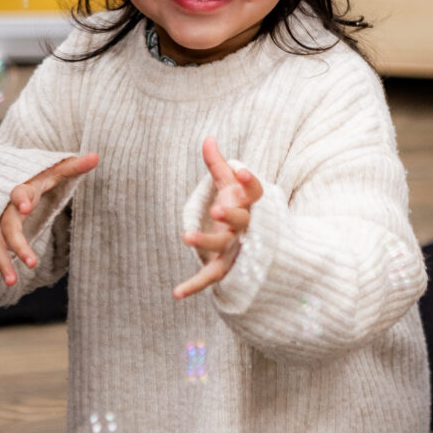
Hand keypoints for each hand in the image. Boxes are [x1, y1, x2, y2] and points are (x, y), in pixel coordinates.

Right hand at [0, 153, 97, 294]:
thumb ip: (74, 166)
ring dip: (1, 262)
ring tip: (12, 282)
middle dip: (16, 244)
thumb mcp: (56, 170)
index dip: (21, 198)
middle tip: (32, 263)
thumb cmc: (38, 175)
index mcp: (22, 189)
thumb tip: (97, 156)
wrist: (8, 177)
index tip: (26, 206)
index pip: (19, 192)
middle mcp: (5, 207)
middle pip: (6, 227)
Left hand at [174, 137, 262, 299]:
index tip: (241, 171)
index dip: (250, 182)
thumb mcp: (230, 185)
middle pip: (241, 221)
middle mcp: (247, 228)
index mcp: (251, 205)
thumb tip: (208, 138)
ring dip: (206, 243)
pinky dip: (194, 285)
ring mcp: (237, 248)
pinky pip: (210, 276)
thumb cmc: (239, 206)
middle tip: (216, 210)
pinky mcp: (225, 265)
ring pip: (224, 247)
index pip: (255, 193)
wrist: (256, 244)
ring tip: (186, 237)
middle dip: (230, 215)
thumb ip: (218, 164)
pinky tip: (176, 293)